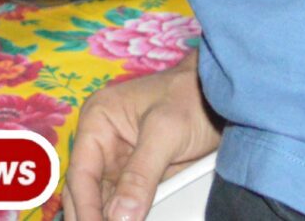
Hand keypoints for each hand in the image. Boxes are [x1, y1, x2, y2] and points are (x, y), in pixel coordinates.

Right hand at [66, 59, 219, 220]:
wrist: (221, 96)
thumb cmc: (191, 98)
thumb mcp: (165, 133)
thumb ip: (140, 176)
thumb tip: (119, 218)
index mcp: (97, 121)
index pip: (82, 174)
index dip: (85, 209)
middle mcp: (103, 142)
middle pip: (86, 191)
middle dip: (90, 217)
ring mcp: (121, 160)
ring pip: (103, 201)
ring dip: (105, 219)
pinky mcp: (139, 175)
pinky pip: (126, 203)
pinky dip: (125, 218)